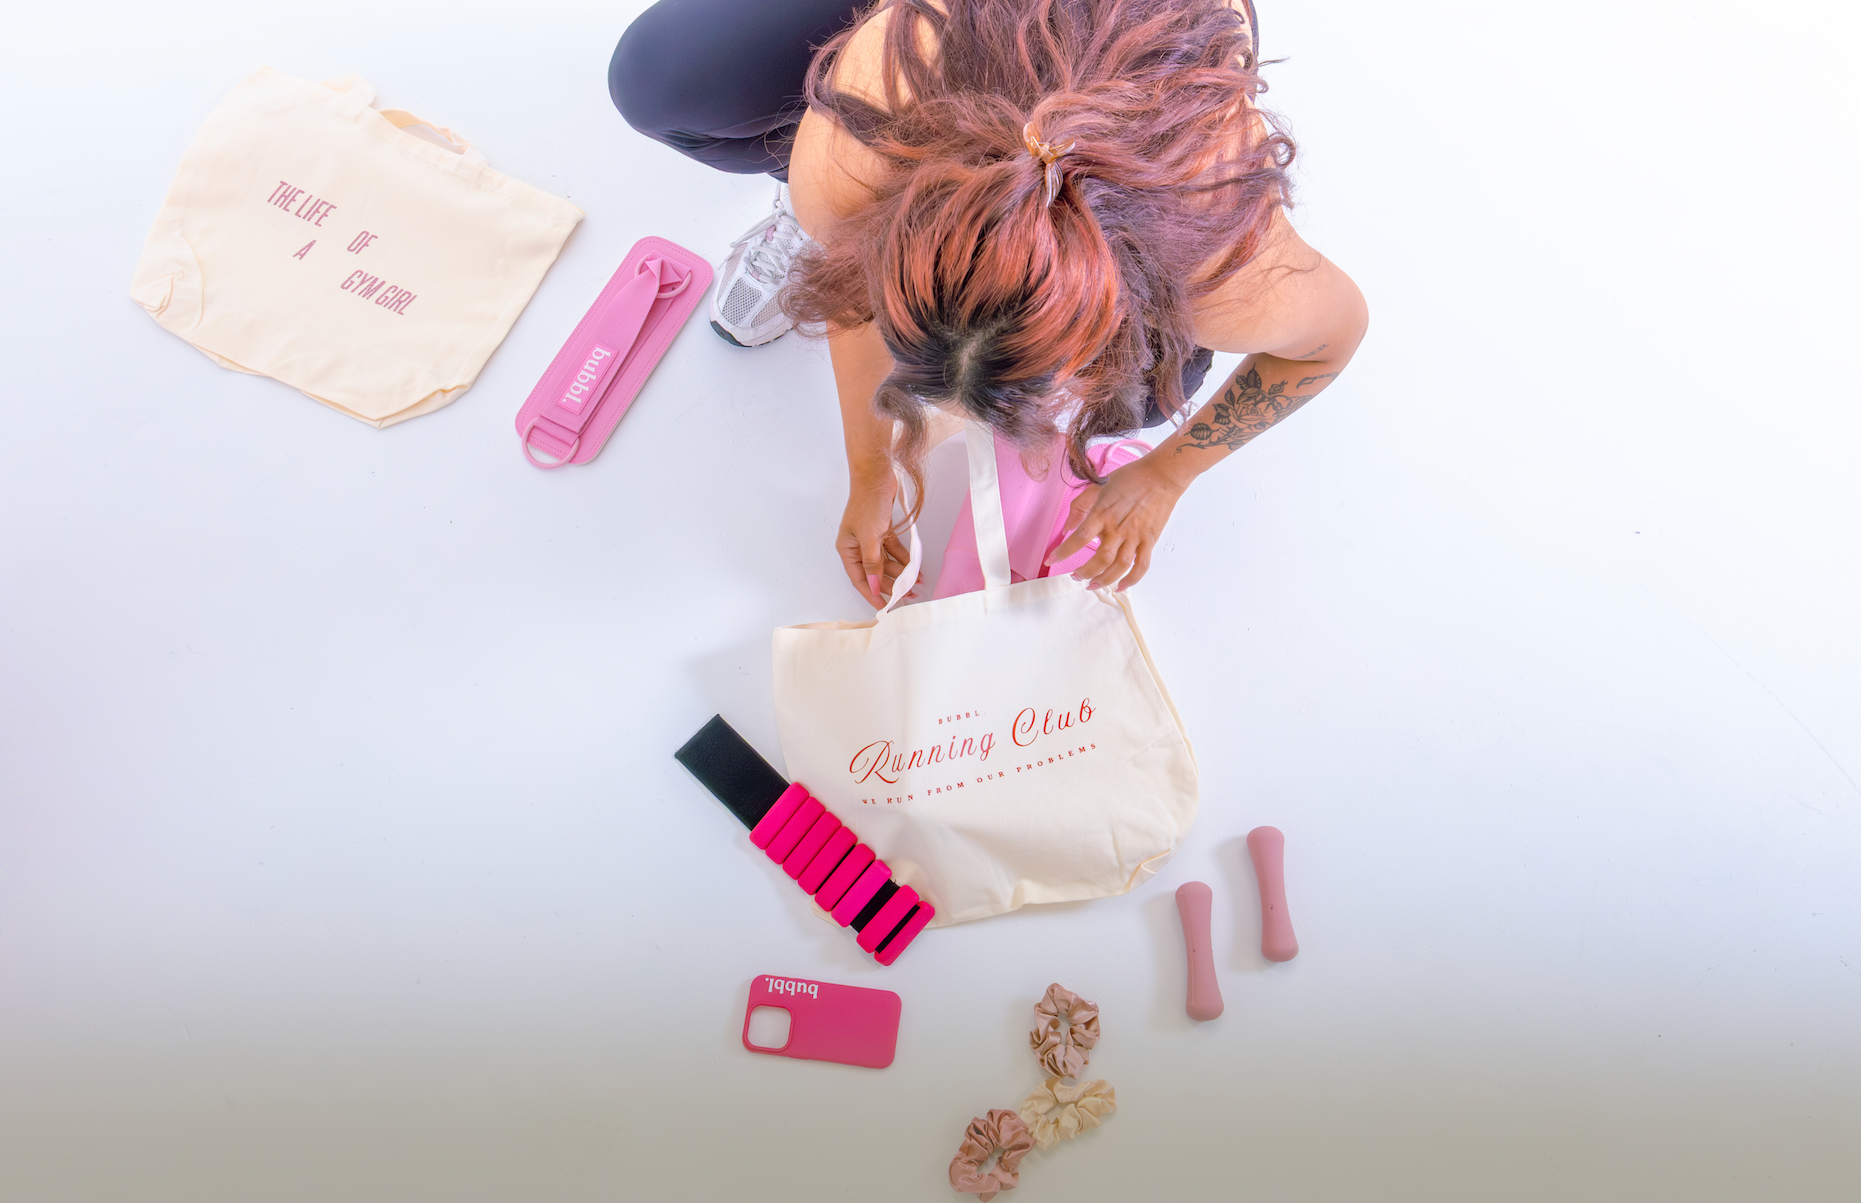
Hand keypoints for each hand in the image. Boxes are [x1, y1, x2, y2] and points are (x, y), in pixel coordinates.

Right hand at [838, 471, 911, 607]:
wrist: (876, 476)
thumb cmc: (866, 504)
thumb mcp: (869, 538)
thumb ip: (873, 563)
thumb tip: (874, 585)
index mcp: (847, 549)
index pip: (859, 578)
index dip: (872, 593)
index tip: (884, 606)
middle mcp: (858, 546)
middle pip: (874, 572)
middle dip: (890, 584)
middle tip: (906, 595)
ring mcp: (871, 539)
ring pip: (886, 563)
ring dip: (900, 572)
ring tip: (915, 583)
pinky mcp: (883, 531)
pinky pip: (894, 551)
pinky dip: (903, 559)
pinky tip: (914, 567)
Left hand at [1048, 455, 1186, 591]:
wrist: (1161, 476)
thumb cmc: (1130, 478)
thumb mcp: (1098, 486)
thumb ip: (1079, 506)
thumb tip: (1067, 527)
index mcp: (1102, 513)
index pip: (1079, 538)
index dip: (1063, 552)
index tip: (1051, 560)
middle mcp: (1118, 528)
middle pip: (1099, 559)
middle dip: (1084, 573)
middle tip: (1075, 576)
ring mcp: (1135, 536)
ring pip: (1118, 567)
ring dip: (1104, 580)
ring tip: (1092, 584)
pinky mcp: (1149, 540)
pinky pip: (1141, 566)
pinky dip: (1131, 580)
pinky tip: (1120, 586)